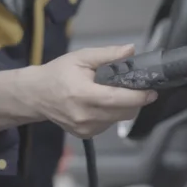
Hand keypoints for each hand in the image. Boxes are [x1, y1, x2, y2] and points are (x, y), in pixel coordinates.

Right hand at [28, 45, 157, 137]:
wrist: (35, 95)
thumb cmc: (58, 73)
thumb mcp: (81, 57)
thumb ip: (107, 54)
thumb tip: (131, 50)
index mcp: (83, 94)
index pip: (117, 99)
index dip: (138, 97)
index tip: (152, 91)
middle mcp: (85, 115)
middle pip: (123, 113)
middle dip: (134, 101)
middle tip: (134, 88)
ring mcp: (85, 128)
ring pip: (118, 120)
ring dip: (123, 108)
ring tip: (112, 94)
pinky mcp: (84, 135)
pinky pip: (108, 125)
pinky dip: (111, 115)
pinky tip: (101, 104)